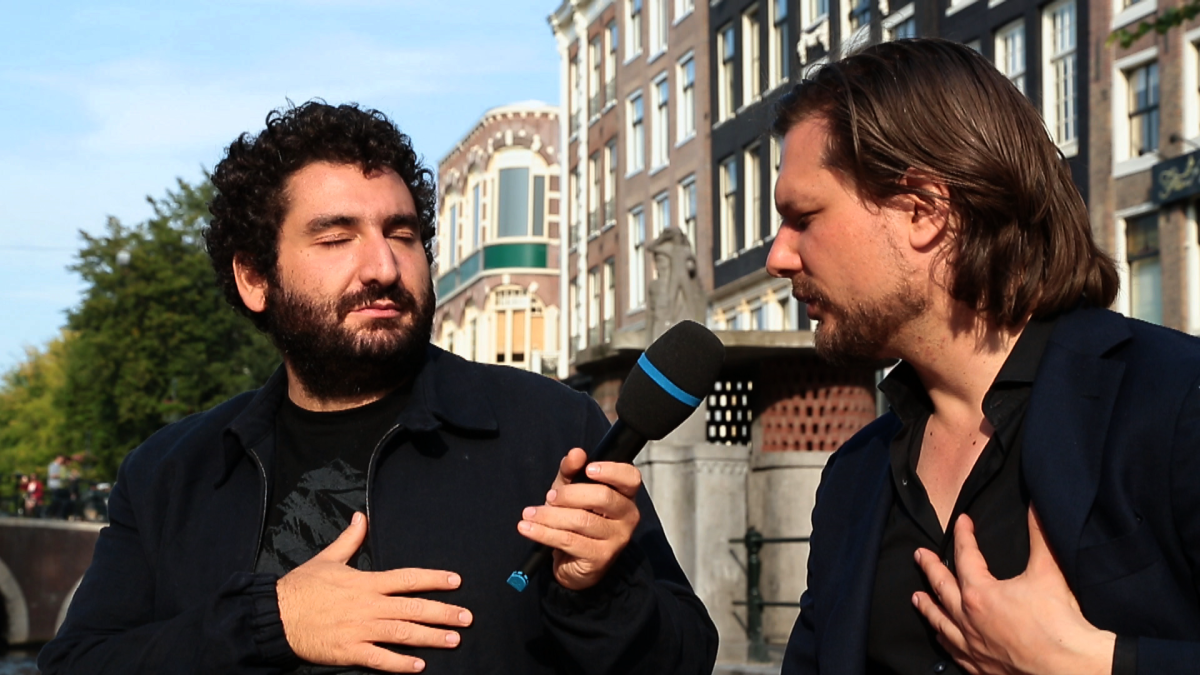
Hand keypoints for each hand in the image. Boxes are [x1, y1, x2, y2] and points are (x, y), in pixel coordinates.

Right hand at [276, 512, 472, 672]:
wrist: (274, 615)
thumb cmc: (301, 587)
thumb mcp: (327, 558)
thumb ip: (350, 539)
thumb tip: (361, 517)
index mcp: (366, 582)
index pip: (407, 578)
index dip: (434, 579)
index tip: (457, 581)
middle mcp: (368, 605)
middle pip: (413, 608)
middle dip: (443, 612)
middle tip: (467, 617)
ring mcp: (360, 629)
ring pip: (402, 633)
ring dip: (430, 637)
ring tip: (454, 640)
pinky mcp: (349, 651)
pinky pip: (380, 658)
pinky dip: (401, 663)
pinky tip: (419, 666)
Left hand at [517, 447, 641, 590]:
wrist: (571, 561)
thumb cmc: (575, 519)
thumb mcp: (570, 491)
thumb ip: (571, 471)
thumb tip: (576, 454)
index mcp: (625, 496)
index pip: (630, 478)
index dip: (612, 471)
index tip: (588, 469)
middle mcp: (628, 516)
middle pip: (603, 497)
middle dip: (570, 494)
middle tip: (550, 496)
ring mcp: (617, 539)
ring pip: (582, 520)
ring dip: (550, 515)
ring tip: (529, 514)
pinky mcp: (601, 558)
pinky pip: (569, 541)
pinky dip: (544, 533)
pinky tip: (528, 528)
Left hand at [912, 507, 1114, 674]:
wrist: (1070, 668)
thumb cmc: (1058, 623)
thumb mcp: (1049, 572)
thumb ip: (1040, 536)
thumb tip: (1035, 506)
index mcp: (980, 594)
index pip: (965, 556)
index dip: (963, 535)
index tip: (962, 522)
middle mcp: (968, 619)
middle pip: (941, 587)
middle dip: (930, 568)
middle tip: (919, 555)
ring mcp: (971, 645)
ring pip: (940, 622)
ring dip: (928, 607)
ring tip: (916, 597)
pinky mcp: (980, 666)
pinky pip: (953, 651)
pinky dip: (944, 640)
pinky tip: (941, 637)